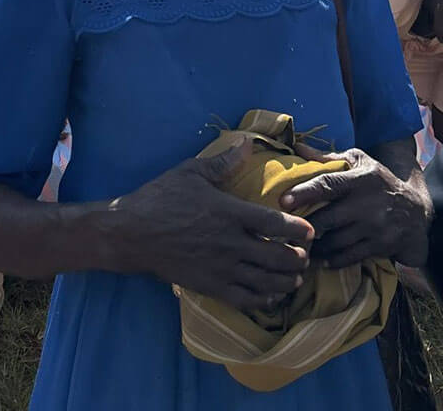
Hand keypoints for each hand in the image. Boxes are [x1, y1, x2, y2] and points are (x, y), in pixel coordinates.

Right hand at [112, 140, 314, 312]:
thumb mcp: (192, 172)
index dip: (298, 230)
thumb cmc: (161, 198)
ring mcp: (220, 269)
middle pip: (276, 256)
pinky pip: (244, 299)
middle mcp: (230, 244)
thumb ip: (224, 161)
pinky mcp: (209, 286)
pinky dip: (263, 299)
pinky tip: (271, 295)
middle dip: (297, 259)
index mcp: (229, 213)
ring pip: (264, 281)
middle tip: (307, 256)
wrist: (131, 233)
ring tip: (295, 277)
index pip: (274, 223)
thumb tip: (248, 142)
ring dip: (285, 280)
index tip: (311, 231)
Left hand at [281, 144, 431, 269]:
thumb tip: (297, 148)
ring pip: (336, 242)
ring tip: (299, 246)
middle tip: (285, 231)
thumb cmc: (380, 182)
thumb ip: (327, 158)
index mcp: (360, 179)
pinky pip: (348, 257)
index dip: (305, 192)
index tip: (283, 201)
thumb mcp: (360, 162)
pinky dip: (331, 260)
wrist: (416, 211)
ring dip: (315, 246)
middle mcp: (367, 204)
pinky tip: (319, 259)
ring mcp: (374, 228)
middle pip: (328, 218)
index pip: (328, 184)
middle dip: (305, 226)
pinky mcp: (379, 246)